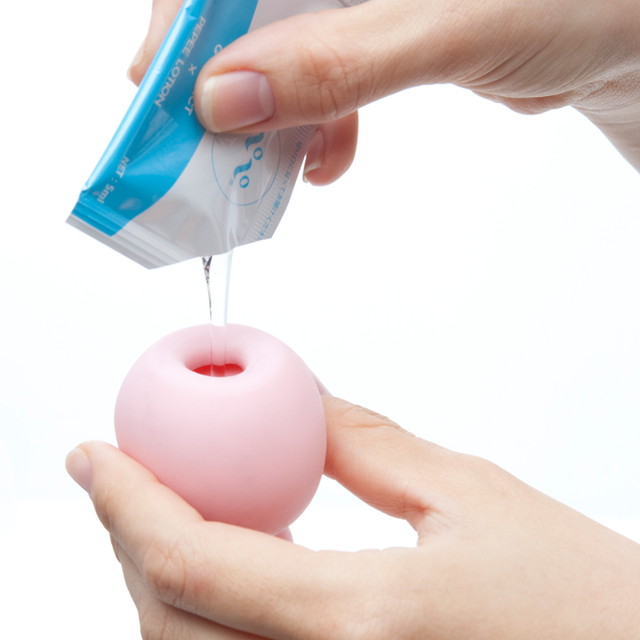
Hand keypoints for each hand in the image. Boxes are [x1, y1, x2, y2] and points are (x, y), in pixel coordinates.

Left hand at [66, 396, 639, 638]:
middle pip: (168, 620)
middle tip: (127, 474)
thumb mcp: (472, 494)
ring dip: (161, 576)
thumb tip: (297, 404)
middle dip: (129, 536)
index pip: (194, 559)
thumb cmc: (586, 600)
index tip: (94, 455)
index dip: (126, 498)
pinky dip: (205, 613)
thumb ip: (366, 446)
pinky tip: (231, 560)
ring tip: (172, 503)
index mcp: (365, 624)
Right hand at [128, 0, 639, 171]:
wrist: (629, 36)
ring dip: (270, 116)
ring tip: (271, 169)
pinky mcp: (377, 31)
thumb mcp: (458, 26)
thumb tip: (226, 96)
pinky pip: (321, 78)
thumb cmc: (581, 0)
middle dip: (224, 80)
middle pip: (247, 8)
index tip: (163, 87)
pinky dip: (314, 126)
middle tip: (206, 146)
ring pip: (281, 48)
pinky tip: (324, 161)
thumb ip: (344, 59)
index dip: (186, 19)